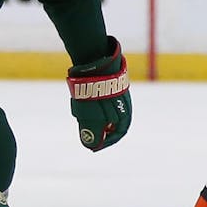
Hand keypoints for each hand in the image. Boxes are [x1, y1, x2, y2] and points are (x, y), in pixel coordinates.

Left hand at [67, 36, 131, 150]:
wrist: (95, 61)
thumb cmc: (94, 93)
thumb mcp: (91, 118)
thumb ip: (93, 134)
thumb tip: (91, 145)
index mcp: (124, 113)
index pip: (119, 133)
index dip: (106, 142)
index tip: (94, 146)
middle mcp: (124, 101)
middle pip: (114, 120)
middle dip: (100, 128)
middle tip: (86, 130)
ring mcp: (117, 89)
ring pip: (106, 106)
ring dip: (95, 113)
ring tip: (81, 112)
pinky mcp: (109, 79)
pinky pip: (102, 94)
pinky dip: (93, 100)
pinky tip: (81, 97)